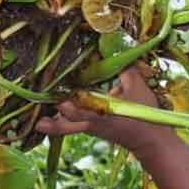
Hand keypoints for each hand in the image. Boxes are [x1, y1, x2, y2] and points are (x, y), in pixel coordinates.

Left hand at [35, 68, 173, 155]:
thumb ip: (124, 67)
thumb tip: (112, 47)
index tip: (55, 92)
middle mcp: (92, 122)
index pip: (80, 109)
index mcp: (103, 111)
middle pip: (65, 125)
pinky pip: (70, 127)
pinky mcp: (90, 129)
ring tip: (37, 121)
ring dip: (52, 123)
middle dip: (51, 119)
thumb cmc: (144, 112)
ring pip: (65, 128)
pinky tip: (47, 118)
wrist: (151, 140)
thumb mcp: (137, 85)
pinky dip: (59, 123)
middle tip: (37, 112)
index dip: (66, 102)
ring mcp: (89, 128)